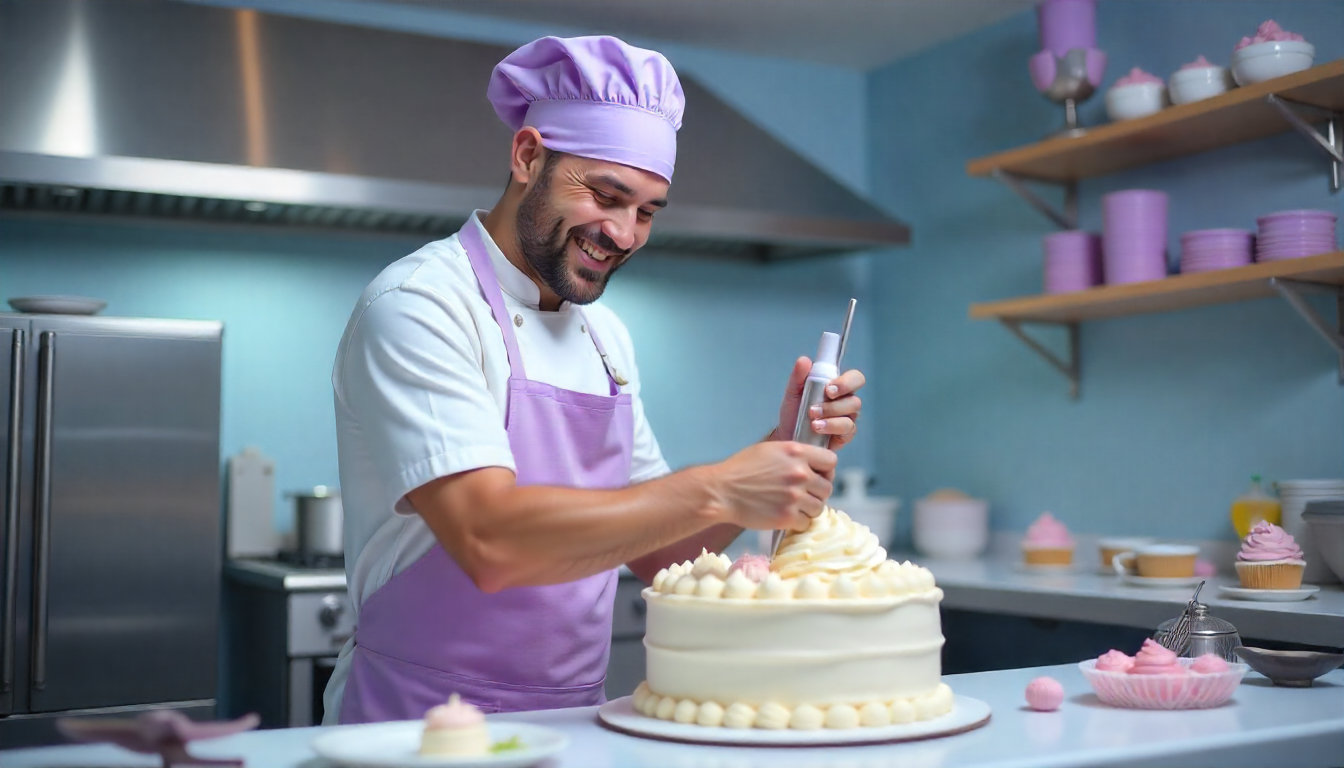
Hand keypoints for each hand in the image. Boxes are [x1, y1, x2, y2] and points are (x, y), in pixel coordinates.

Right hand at [707, 442, 835, 530]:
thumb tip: (813, 463)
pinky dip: (798, 522)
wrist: (721, 491)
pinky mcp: (787, 517)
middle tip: (803, 494)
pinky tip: (786, 516)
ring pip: (819, 507)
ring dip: (809, 508)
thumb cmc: (741, 468)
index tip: (816, 475)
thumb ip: (794, 454)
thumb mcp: (770, 450)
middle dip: (817, 492)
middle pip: (827, 487)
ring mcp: (795, 496)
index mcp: (797, 452)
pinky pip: (806, 522)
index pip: (831, 461)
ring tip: (794, 506)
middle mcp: (800, 473)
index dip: (825, 470)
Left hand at [772, 357, 865, 450]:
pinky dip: (831, 427)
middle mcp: (846, 402)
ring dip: (831, 415)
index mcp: (838, 387)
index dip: (847, 382)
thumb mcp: (793, 392)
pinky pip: (847, 430)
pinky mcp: (845, 435)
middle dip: (835, 404)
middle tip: (815, 407)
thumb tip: (804, 360)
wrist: (787, 435)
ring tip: (812, 420)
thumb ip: (798, 376)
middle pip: (856, 399)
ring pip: (851, 415)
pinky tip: (817, 428)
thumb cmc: (794, 412)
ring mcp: (847, 419)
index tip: (829, 388)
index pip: (855, 378)